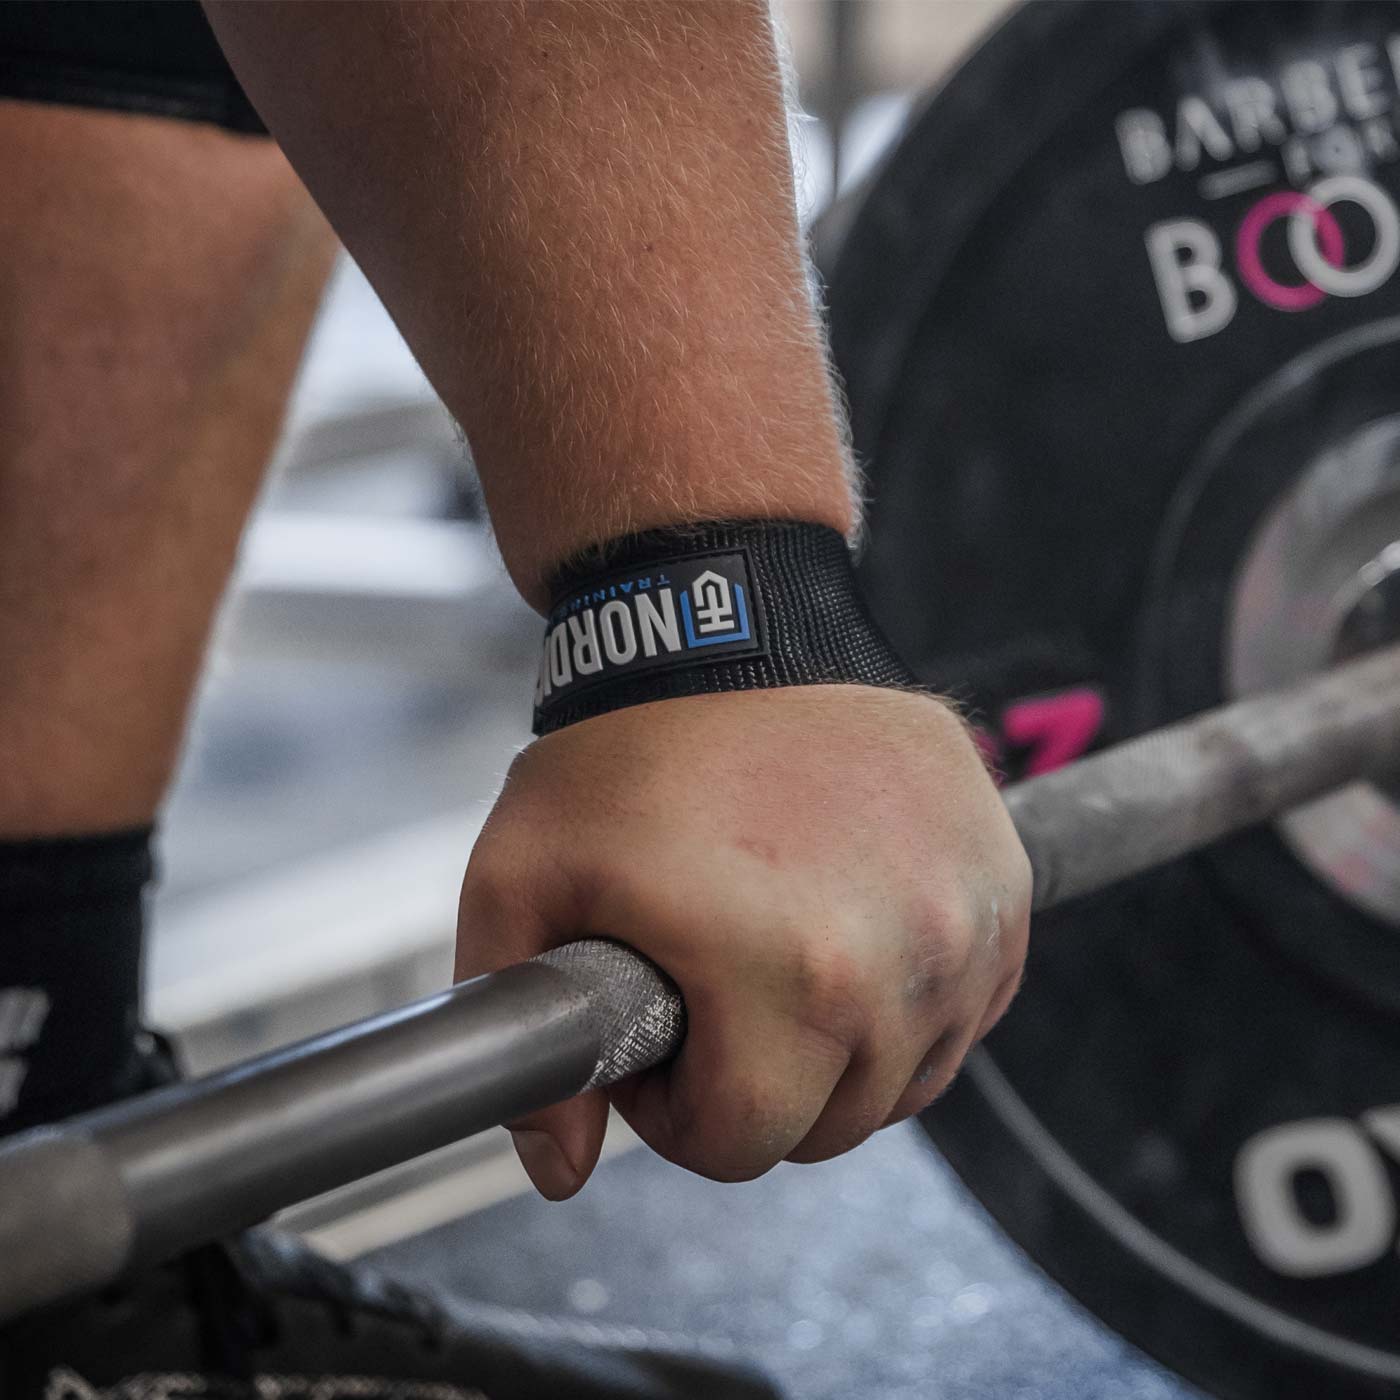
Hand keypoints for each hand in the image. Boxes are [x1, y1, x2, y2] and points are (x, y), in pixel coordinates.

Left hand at [454, 685, 1030, 1198]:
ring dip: (840, 1048)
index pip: (745, 1143)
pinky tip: (850, 933)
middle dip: (759, 1084)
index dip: (679, 1109)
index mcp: (786, 971)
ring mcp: (967, 916)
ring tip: (778, 957)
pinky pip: (966, 1004)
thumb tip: (561, 1170)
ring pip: (909, 1072)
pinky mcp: (1004, 879)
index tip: (661, 1037)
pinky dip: (911, 998)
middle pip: (834, 1121)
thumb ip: (523, 1038)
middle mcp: (904, 957)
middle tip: (712, 994)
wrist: (733, 622)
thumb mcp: (520, 880)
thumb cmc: (628, 746)